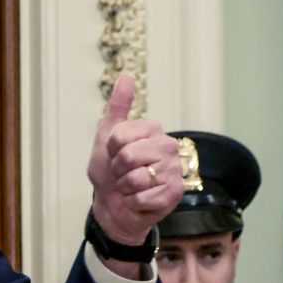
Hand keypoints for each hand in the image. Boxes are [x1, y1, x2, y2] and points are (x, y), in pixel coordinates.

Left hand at [86, 74, 180, 264]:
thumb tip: (126, 77)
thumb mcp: (107, 137)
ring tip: (131, 187)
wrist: (113, 205)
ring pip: (136, 179)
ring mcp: (173, 170)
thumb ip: (117, 107)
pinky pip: (143, 197)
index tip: (115, 155)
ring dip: (125, 188)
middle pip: (128, 156)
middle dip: (118, 170)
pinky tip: (139, 200)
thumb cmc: (110, 172)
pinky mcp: (175, 193)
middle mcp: (167, 146)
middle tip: (124, 173)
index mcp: (153, 129)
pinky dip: (134, 203)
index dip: (111, 151)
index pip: (120, 137)